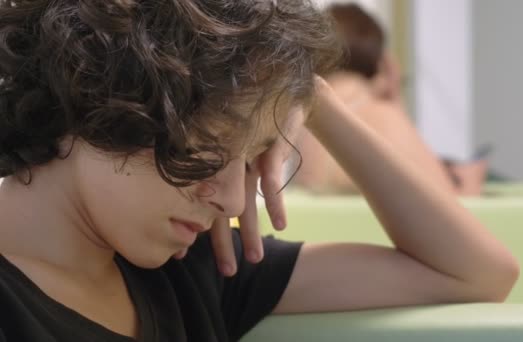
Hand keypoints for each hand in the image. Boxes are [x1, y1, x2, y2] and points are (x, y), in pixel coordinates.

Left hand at [209, 105, 306, 276]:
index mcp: (216, 168)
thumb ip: (227, 174)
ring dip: (251, 232)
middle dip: (224, 243)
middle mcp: (228, 166)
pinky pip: (271, 180)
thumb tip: (206, 198)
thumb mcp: (241, 148)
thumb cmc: (258, 124)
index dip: (197, 231)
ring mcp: (248, 158)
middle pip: (223, 210)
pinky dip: (275, 203)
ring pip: (246, 201)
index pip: (203, 205)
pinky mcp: (268, 150)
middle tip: (226, 273)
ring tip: (255, 260)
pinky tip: (280, 226)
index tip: (184, 256)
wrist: (281, 95)